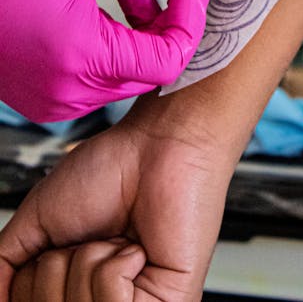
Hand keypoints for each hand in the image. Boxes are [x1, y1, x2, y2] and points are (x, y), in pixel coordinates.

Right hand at [0, 0, 210, 121]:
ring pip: (126, 74)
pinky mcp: (42, 98)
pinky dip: (112, 45)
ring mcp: (54, 101)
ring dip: (138, 32)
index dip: (189, 17)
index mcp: (84, 59)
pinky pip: (97, 80)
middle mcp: (70, 92)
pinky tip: (99, 9)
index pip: (170, 60)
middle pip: (151, 69)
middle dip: (164, 21)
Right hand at [0, 91, 234, 300]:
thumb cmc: (109, 171)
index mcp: (72, 286)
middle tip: (87, 238)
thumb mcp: (37, 222)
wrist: (158, 144)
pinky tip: (137, 248)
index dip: (34, 277)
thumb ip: (4, 267)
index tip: (56, 248)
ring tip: (115, 239)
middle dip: (56, 269)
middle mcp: (101, 299)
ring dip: (87, 263)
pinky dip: (114, 268)